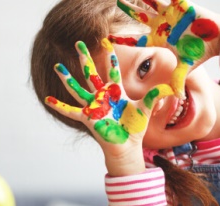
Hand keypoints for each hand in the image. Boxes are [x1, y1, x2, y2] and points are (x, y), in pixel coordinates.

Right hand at [45, 39, 172, 174]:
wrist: (128, 146)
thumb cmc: (135, 128)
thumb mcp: (146, 109)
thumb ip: (155, 97)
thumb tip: (171, 88)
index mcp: (116, 93)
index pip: (112, 71)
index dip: (111, 58)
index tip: (107, 44)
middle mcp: (103, 97)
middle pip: (92, 74)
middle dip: (85, 59)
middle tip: (78, 44)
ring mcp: (94, 107)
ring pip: (78, 89)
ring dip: (67, 78)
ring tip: (57, 67)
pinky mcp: (88, 118)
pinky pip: (71, 111)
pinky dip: (59, 106)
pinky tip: (48, 99)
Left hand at [110, 0, 219, 97]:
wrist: (218, 38)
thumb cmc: (202, 51)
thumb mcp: (186, 67)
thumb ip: (178, 80)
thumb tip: (176, 98)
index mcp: (161, 39)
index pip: (137, 40)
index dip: (123, 39)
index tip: (108, 38)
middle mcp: (162, 25)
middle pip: (140, 17)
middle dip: (128, 10)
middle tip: (116, 3)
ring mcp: (169, 13)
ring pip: (148, 3)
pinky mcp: (178, 4)